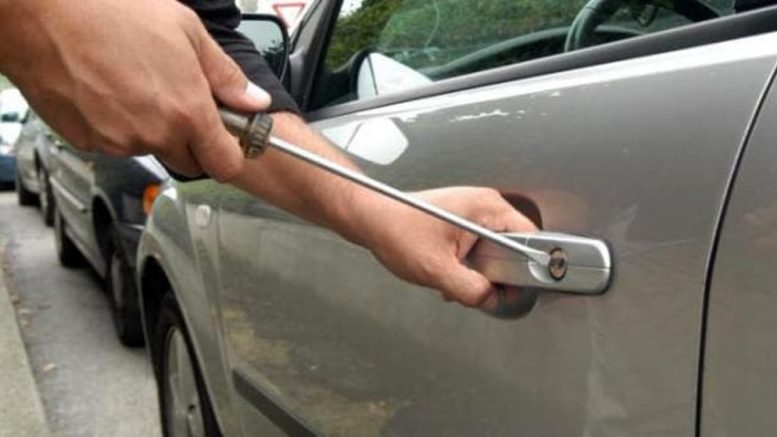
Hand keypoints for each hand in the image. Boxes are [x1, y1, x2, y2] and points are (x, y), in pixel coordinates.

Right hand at [0, 0, 269, 179]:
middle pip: (188, 162)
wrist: (43, 12)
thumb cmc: (110, 12)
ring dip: (150, 129)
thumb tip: (253, 101)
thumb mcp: (186, 31)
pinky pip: (114, 143)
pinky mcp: (86, 142)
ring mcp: (117, 142)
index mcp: (187, 112)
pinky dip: (116, 125)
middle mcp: (154, 135)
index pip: (225, 165)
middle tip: (178, 101)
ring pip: (149, 149)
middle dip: (191, 141)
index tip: (227, 142)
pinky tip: (108, 90)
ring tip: (134, 83)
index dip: (229, 154)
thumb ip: (225, 75)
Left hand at [359, 187, 537, 307]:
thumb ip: (471, 289)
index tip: (515, 287)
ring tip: (454, 278)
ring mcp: (473, 212)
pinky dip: (468, 266)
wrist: (371, 219)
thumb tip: (491, 299)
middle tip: (478, 287)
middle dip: (496, 274)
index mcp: (487, 208)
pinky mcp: (462, 221)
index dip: (526, 267)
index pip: (531, 238)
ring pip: (494, 251)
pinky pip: (478, 248)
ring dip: (478, 273)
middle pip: (513, 247)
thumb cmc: (397, 231)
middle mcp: (484, 205)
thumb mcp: (437, 269)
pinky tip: (449, 274)